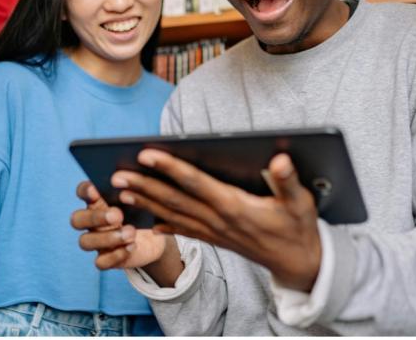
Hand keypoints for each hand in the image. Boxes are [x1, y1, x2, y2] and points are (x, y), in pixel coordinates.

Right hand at [71, 181, 168, 269]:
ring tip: (131, 233)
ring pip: (85, 242)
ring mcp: (96, 241)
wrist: (156, 238)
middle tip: (117, 215)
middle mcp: (92, 221)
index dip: (85, 191)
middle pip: (77, 220)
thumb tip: (135, 175)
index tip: (94, 190)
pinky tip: (132, 246)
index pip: (83, 192)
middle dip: (95, 217)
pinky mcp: (106, 259)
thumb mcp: (143, 199)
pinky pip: (100, 262)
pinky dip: (116, 255)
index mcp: (98, 201)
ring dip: (108, 238)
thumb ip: (135, 188)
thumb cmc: (146, 211)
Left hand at [112, 150, 321, 290]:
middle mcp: (218, 220)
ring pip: (173, 215)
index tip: (146, 153)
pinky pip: (183, 230)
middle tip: (116, 173)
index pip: (195, 182)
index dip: (169, 167)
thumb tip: (279, 159)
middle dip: (144, 185)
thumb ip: (288, 180)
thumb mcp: (300, 202)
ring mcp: (214, 232)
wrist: (298, 262)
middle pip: (174, 199)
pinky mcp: (215, 238)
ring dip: (145, 202)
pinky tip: (147, 221)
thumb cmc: (298, 227)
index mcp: (235, 206)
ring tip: (120, 190)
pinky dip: (163, 224)